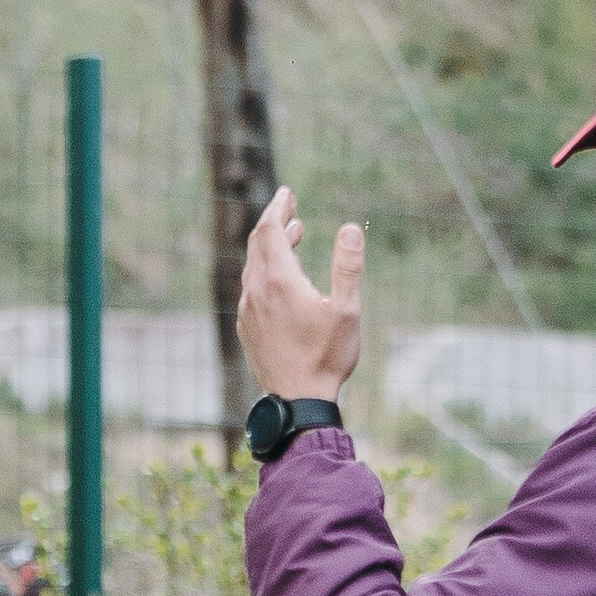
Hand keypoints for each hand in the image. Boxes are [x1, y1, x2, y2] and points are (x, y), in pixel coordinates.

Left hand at [238, 187, 363, 403]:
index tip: (288, 193)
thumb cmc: (326, 358)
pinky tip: (279, 278)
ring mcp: (248, 312)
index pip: (270, 230)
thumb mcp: (346, 311)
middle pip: (257, 243)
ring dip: (270, 246)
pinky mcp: (246, 329)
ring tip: (292, 236)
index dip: (278, 207)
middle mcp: (256, 292)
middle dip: (273, 221)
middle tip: (289, 207)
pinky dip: (263, 270)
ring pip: (252, 266)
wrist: (298, 403)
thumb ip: (347, 266)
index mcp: (279, 282)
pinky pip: (250, 288)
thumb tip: (349, 228)